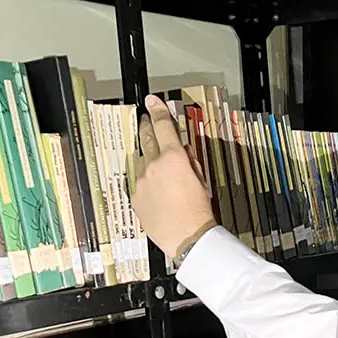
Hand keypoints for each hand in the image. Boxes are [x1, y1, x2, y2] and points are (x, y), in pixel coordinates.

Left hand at [133, 94, 217, 257]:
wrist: (187, 237)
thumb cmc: (199, 210)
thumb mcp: (202, 180)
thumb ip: (190, 160)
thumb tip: (183, 150)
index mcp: (174, 158)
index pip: (163, 126)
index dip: (158, 110)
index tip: (153, 101)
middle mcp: (153, 166)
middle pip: (147, 138)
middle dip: (148, 127)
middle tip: (147, 120)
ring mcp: (141, 181)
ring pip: (143, 164)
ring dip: (150, 163)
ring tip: (163, 176)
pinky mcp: (135, 197)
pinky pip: (139, 183)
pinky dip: (147, 183)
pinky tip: (159, 194)